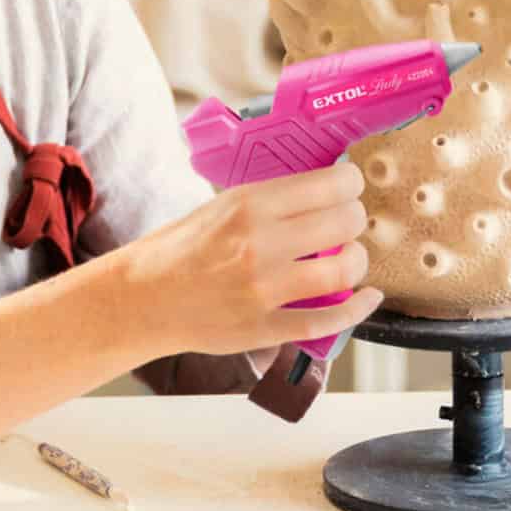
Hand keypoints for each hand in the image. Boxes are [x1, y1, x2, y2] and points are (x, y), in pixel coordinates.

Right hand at [109, 163, 381, 358]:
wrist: (143, 298)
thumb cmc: (180, 248)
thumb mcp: (221, 205)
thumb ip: (271, 201)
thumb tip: (324, 190)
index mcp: (249, 204)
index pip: (330, 184)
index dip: (350, 183)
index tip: (348, 187)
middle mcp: (260, 243)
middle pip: (345, 222)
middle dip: (355, 220)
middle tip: (348, 223)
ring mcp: (263, 289)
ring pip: (344, 270)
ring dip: (357, 261)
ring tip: (349, 258)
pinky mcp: (264, 327)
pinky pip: (326, 320)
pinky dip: (356, 309)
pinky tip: (367, 298)